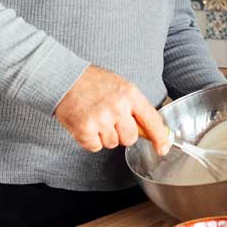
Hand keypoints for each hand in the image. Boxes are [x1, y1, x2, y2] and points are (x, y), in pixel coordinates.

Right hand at [53, 66, 170, 155]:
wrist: (63, 79)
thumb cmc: (92, 82)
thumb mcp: (120, 86)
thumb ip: (134, 106)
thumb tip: (149, 129)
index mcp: (130, 94)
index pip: (152, 120)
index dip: (159, 137)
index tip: (163, 148)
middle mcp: (117, 107)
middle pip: (130, 138)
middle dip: (122, 134)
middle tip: (110, 120)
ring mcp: (101, 119)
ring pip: (112, 144)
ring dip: (104, 136)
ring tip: (95, 118)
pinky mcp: (85, 130)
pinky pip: (95, 147)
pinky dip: (90, 140)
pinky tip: (86, 124)